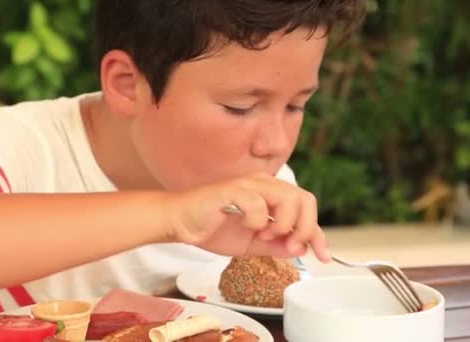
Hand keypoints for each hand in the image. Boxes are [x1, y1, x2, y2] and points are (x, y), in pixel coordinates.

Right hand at [165, 172, 330, 261]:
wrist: (180, 223)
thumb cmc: (212, 229)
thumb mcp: (251, 244)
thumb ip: (276, 245)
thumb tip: (301, 249)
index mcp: (270, 194)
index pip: (306, 208)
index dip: (318, 233)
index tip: (324, 256)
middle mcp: (262, 184)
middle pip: (304, 199)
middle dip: (304, 228)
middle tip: (289, 245)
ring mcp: (247, 184)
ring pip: (287, 197)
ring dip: (282, 224)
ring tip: (263, 236)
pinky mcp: (231, 190)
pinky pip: (258, 203)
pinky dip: (257, 221)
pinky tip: (245, 226)